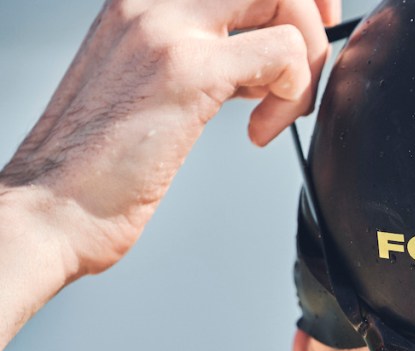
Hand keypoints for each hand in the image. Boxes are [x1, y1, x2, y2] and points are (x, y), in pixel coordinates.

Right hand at [0, 0, 339, 281]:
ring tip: (274, 113)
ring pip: (284, 2)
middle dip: (308, 24)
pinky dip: (292, 95)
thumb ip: (203, 59)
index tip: (307, 32)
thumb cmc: (99, 166)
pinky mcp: (188, 72)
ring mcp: (167, 30)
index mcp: (142, 2)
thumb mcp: (154, 89)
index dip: (289, 1)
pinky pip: (282, 53)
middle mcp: (151, 1)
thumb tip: (263, 63)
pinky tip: (259, 132)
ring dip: (304, 64)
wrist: (50, 208)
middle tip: (303, 76)